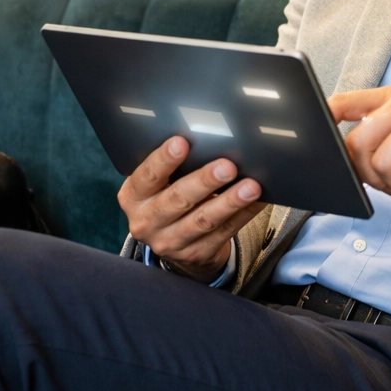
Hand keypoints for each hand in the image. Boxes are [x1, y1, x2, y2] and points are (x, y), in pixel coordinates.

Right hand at [117, 136, 264, 281]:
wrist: (170, 238)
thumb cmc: (165, 194)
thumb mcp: (157, 182)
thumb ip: (172, 165)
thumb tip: (208, 136)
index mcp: (133, 196)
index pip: (147, 176)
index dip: (163, 160)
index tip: (182, 142)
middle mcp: (146, 222)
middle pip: (177, 200)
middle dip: (204, 181)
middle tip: (227, 166)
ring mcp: (170, 242)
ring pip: (203, 221)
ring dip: (230, 202)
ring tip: (250, 187)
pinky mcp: (195, 254)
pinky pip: (224, 232)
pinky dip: (243, 215)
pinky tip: (257, 201)